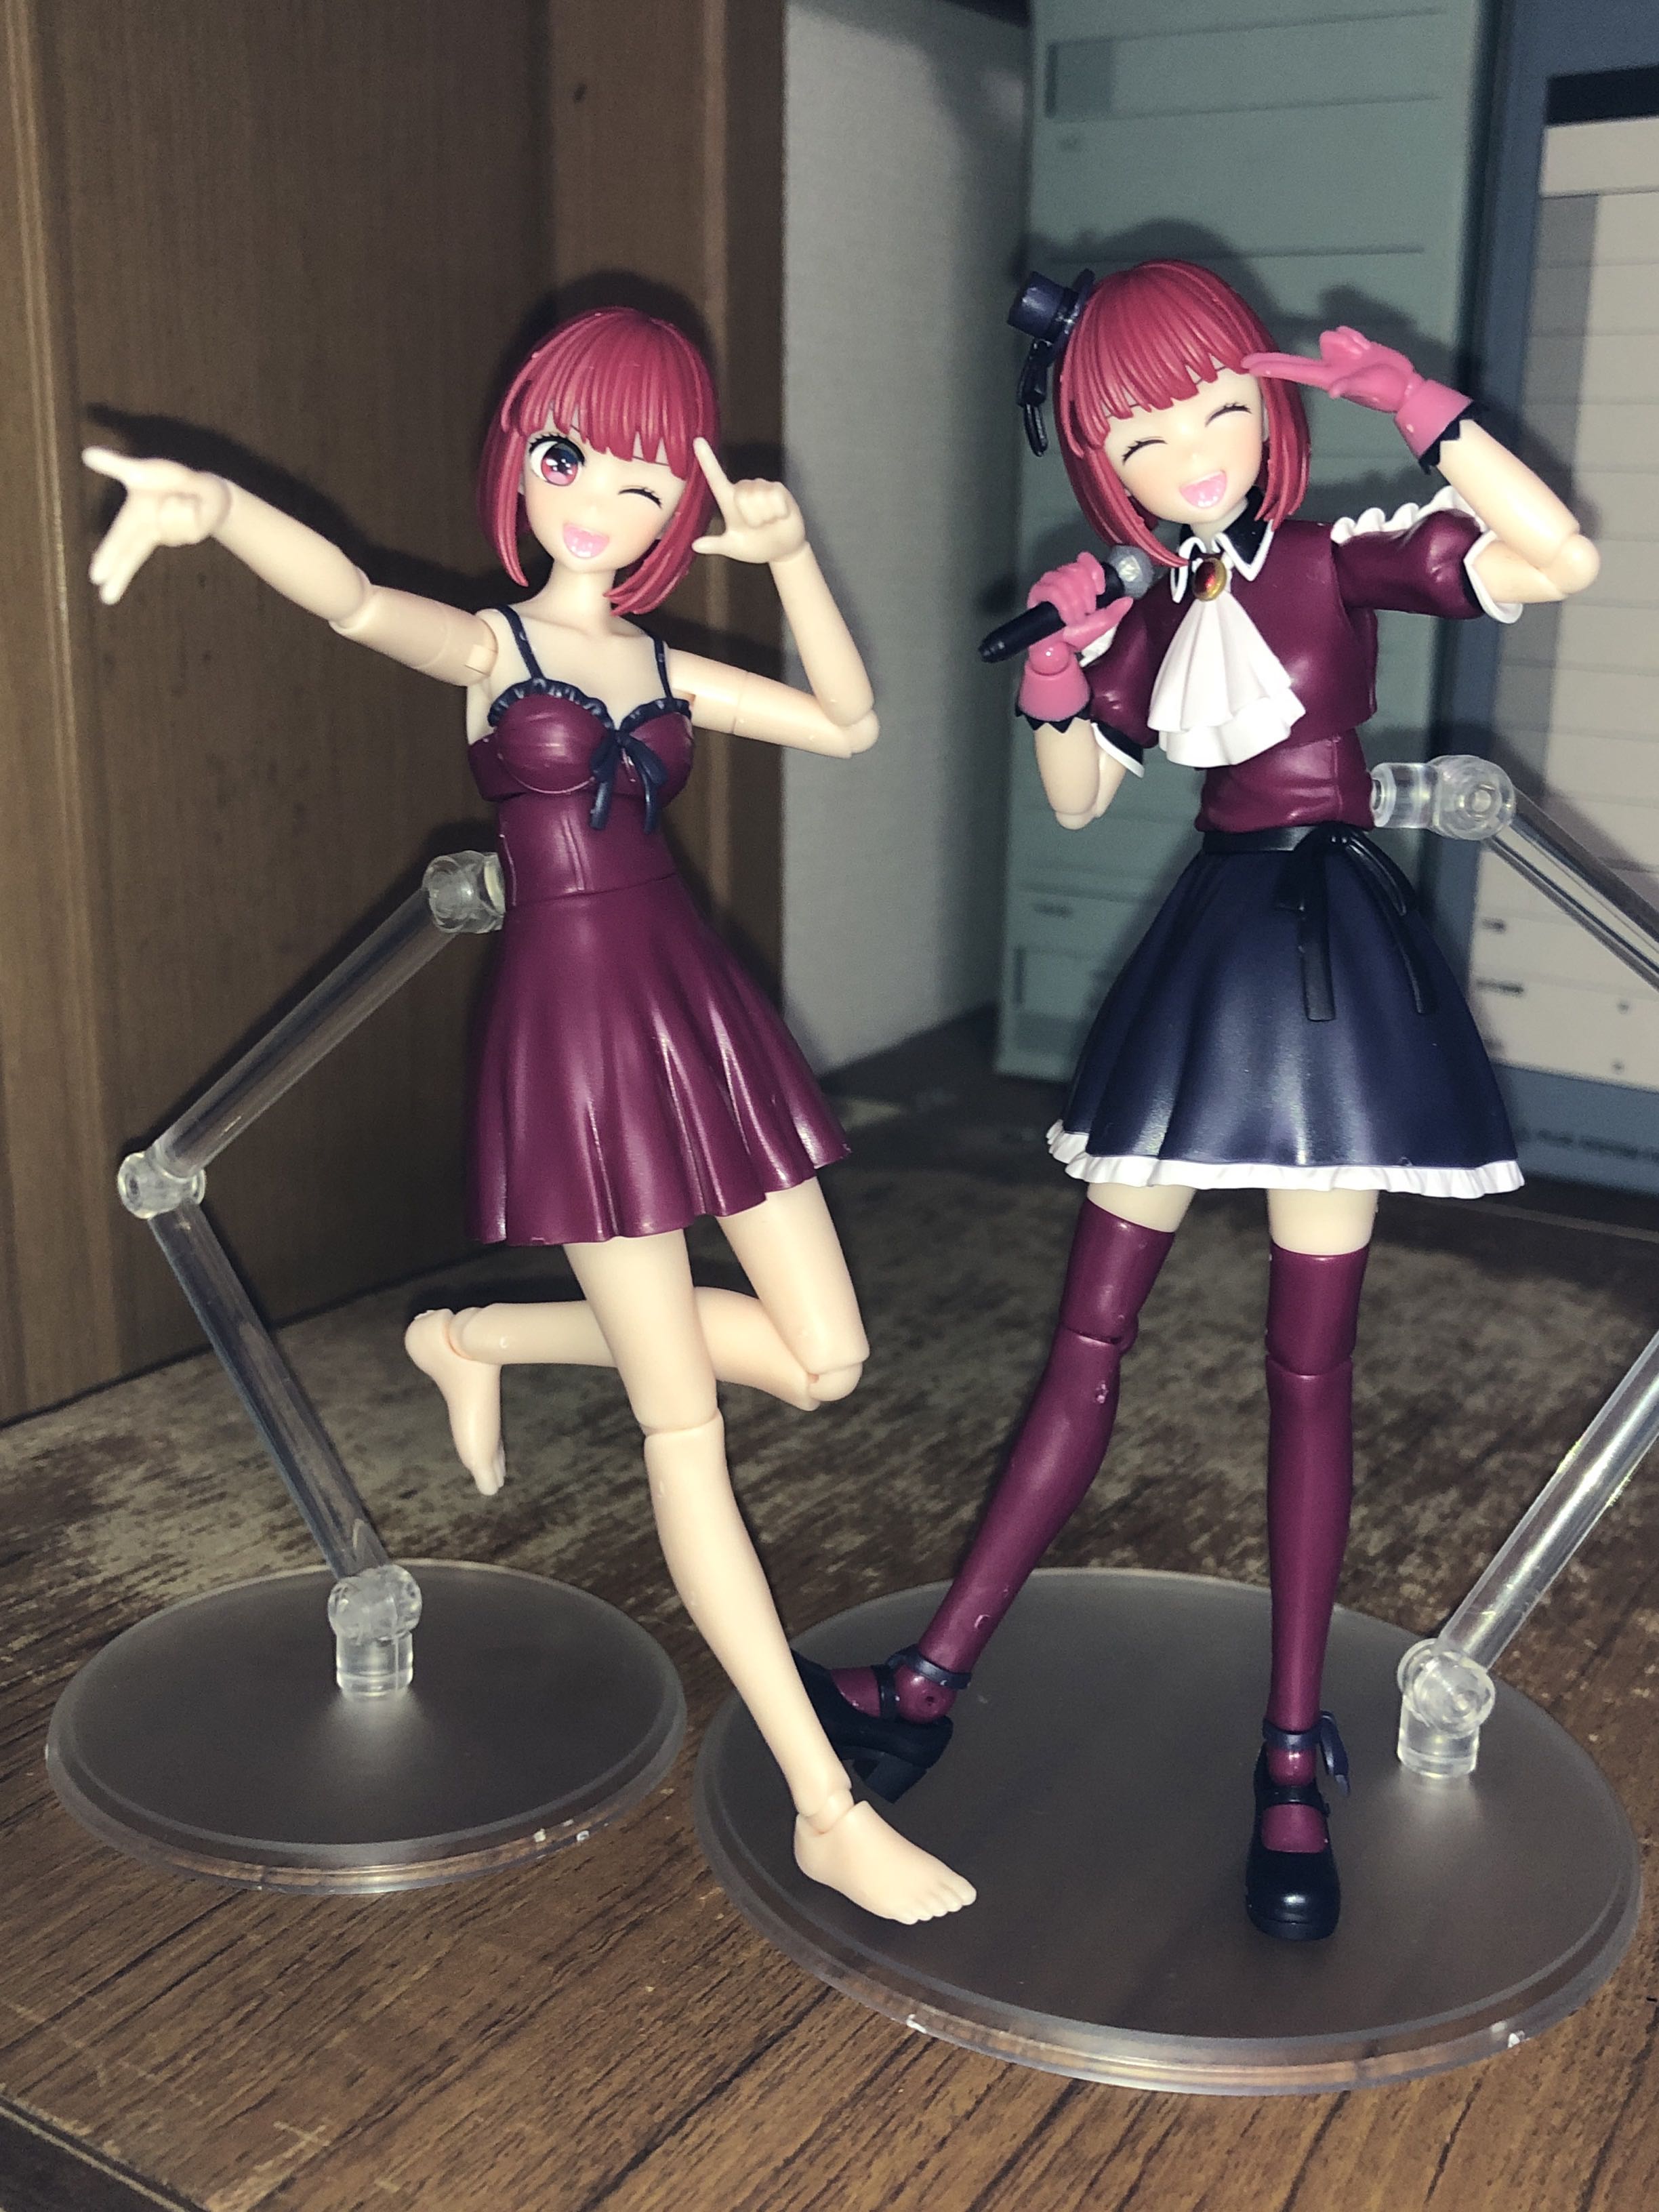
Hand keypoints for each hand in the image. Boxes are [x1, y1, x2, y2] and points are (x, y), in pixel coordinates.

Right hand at [84, 449, 230, 603]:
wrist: (209, 491)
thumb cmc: (170, 480)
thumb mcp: (142, 471)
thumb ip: (115, 465)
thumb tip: (86, 454)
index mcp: (135, 518)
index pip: (119, 541)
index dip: (108, 558)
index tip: (95, 577)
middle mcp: (150, 531)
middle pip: (133, 556)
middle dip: (120, 576)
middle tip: (106, 598)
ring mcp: (170, 537)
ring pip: (171, 526)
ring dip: (177, 505)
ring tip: (180, 497)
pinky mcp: (188, 538)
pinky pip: (188, 523)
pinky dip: (191, 508)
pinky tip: (192, 506)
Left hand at [690, 437, 806, 564]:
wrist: (782, 551)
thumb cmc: (756, 546)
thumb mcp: (733, 548)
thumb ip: (716, 545)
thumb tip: (695, 545)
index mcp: (729, 501)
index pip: (715, 477)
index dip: (707, 460)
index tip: (697, 441)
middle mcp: (743, 490)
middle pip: (741, 495)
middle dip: (751, 517)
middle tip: (758, 526)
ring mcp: (762, 488)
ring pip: (758, 497)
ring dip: (764, 516)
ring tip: (768, 521)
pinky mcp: (779, 489)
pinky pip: (775, 498)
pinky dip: (777, 513)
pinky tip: (780, 516)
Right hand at [1025, 553, 1126, 674]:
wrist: (1058, 650)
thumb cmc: (1074, 636)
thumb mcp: (1101, 624)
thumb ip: (1114, 611)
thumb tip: (1127, 600)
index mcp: (1077, 580)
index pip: (1085, 561)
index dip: (1094, 572)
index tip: (1100, 590)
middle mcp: (1062, 578)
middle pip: (1076, 570)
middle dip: (1086, 593)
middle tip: (1088, 611)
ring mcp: (1048, 584)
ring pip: (1065, 580)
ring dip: (1075, 603)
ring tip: (1076, 618)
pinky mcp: (1037, 594)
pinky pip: (1052, 591)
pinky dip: (1064, 606)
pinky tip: (1067, 618)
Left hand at [1242, 326, 1420, 411]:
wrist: (1402, 385)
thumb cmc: (1384, 391)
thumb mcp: (1367, 388)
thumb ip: (1350, 387)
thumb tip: (1334, 390)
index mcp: (1325, 377)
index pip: (1291, 371)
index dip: (1270, 368)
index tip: (1248, 368)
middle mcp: (1327, 367)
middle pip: (1294, 359)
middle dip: (1272, 359)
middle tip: (1246, 360)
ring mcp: (1338, 357)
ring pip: (1331, 335)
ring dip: (1347, 341)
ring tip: (1363, 355)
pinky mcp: (1351, 348)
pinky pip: (1345, 332)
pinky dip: (1356, 338)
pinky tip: (1367, 349)